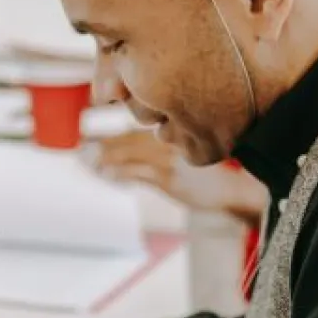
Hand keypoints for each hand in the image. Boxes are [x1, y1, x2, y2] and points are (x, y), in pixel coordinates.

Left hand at [88, 131, 267, 221]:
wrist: (234, 188)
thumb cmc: (213, 172)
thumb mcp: (191, 152)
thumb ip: (167, 146)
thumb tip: (139, 154)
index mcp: (174, 130)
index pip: (136, 130)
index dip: (114, 135)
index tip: (93, 138)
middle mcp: (170, 138)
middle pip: (128, 139)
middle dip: (104, 145)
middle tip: (83, 150)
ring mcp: (169, 158)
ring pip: (129, 154)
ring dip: (107, 158)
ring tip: (89, 162)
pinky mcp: (169, 177)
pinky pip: (138, 173)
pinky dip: (120, 172)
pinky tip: (107, 174)